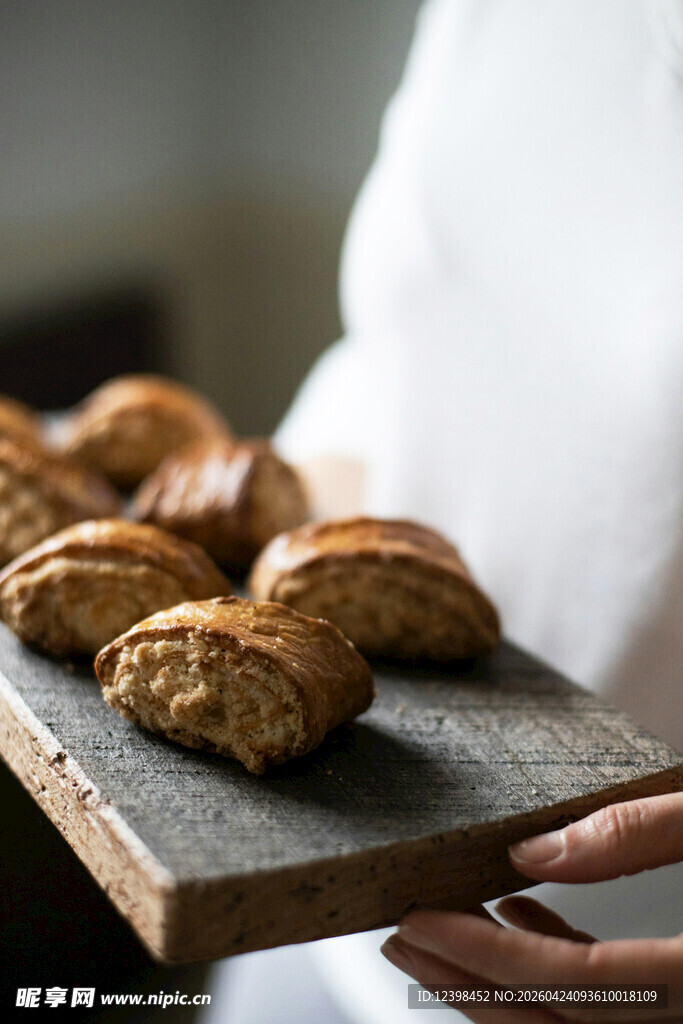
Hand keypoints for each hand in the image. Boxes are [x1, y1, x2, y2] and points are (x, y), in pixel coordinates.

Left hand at [381, 792, 682, 1020]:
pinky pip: (603, 995)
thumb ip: (637, 833)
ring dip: (498, 974)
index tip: (422, 921)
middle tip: (402, 938)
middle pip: (557, 1015)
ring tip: (436, 931)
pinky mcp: (676, 987)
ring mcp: (679, 1007)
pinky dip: (551, 961)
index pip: (571, 980)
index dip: (486, 954)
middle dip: (468, 979)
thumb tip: (534, 849)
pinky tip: (517, 914)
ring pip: (571, 1014)